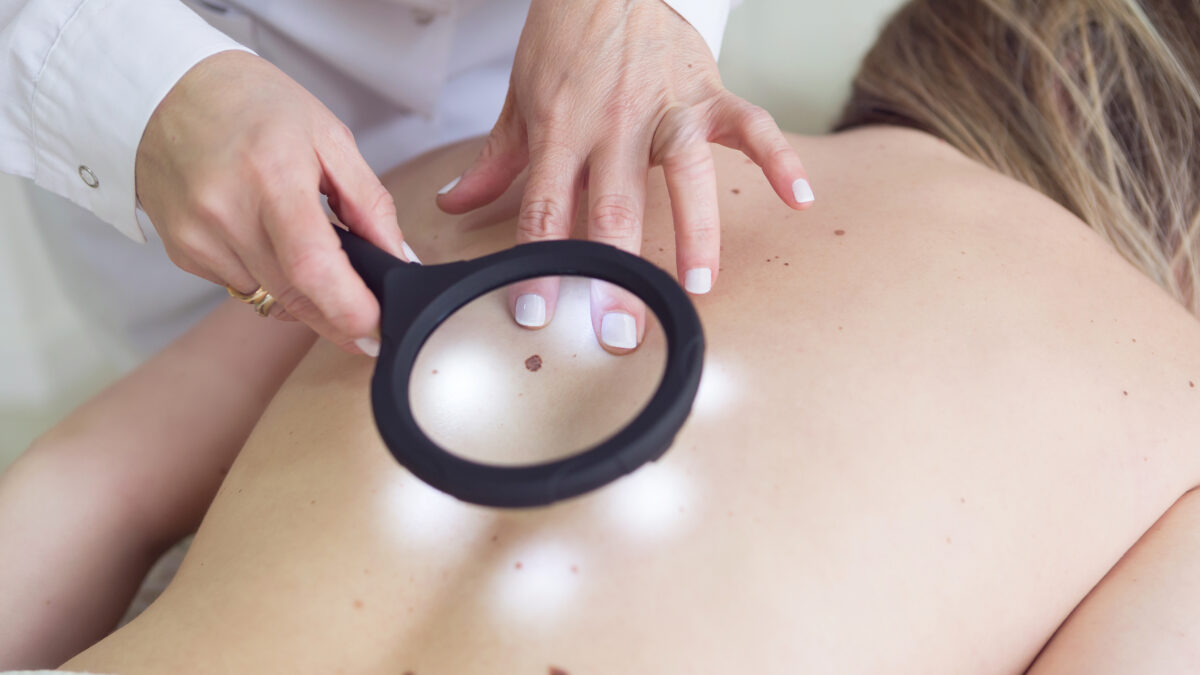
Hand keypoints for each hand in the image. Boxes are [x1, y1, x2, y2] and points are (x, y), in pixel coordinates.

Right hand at [135, 51, 412, 354]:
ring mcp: (198, 237)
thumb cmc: (253, 105)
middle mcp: (226, 212)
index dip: (347, 308)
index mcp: (272, 176)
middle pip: (295, 295)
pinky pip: (243, 285)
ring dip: (306, 296)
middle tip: (368, 320)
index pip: (312, 265)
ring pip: (270, 298)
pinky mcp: (183, 252)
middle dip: (339, 316)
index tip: (376, 329)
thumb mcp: (329, 137)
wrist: (166, 90)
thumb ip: (370, 204)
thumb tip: (399, 260)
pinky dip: (270, 278)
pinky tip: (269, 241)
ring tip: (317, 258)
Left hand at [437, 0, 811, 352]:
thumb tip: (449, 206)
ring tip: (698, 285)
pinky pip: (751, 126)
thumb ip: (493, 161)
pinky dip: (778, 158)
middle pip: (614, 206)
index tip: (539, 312)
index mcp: (562, 130)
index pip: (546, 208)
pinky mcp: (709, 92)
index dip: (541, 262)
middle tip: (620, 331)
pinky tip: (797, 198)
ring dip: (695, 231)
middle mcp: (614, 123)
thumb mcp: (519, 101)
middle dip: (617, 272)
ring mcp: (667, 107)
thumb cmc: (563, 42)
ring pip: (686, 173)